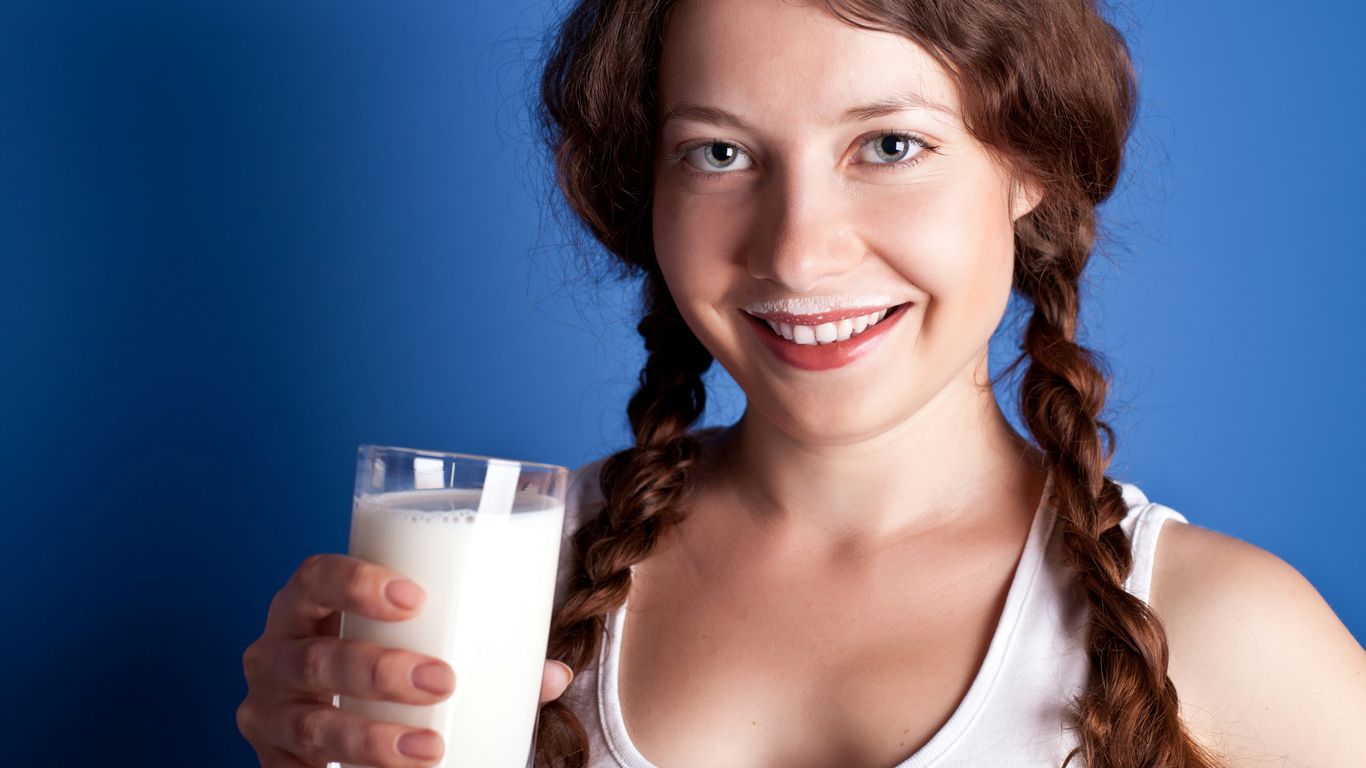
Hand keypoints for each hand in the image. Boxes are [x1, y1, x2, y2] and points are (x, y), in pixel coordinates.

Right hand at [237, 553, 574, 766]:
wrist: (323, 708)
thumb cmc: (378, 656)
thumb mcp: (413, 641)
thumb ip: (480, 651)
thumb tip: (554, 675)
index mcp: (306, 605)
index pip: (315, 577)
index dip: (356, 582)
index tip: (414, 597)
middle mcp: (273, 651)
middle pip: (316, 655)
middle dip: (380, 669)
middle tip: (442, 679)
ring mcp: (269, 709)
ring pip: (311, 722)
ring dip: (371, 737)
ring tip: (430, 747)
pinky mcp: (273, 758)